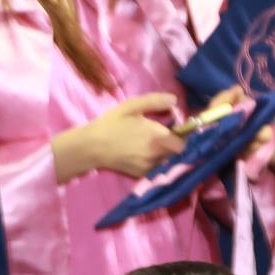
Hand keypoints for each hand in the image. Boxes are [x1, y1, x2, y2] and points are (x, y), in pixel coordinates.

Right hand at [58, 92, 184, 180]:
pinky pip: (155, 167)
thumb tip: (174, 100)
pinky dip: (153, 161)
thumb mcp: (131, 106)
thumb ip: (154, 101)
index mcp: (156, 136)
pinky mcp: (141, 174)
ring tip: (149, 144)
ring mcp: (148, 167)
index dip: (182, 137)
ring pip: (165, 160)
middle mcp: (155, 154)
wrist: (92, 147)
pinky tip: (141, 152)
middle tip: (160, 135)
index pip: (183, 143)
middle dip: (172, 144)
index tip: (176, 130)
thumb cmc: (111, 123)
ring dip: (163, 153)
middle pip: (175, 153)